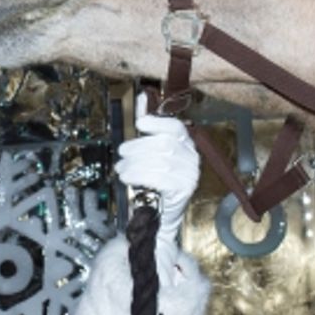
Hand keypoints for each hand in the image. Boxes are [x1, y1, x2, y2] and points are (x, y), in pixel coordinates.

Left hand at [114, 94, 199, 251]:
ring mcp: (190, 175)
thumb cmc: (153, 182)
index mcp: (186, 145)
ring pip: (159, 161)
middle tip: (122, 154)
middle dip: (138, 147)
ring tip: (121, 169)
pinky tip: (127, 178)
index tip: (140, 123)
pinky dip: (139, 175)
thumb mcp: (149, 152)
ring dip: (134, 164)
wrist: (158, 217)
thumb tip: (143, 96)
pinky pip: (159, 177)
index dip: (157, 122)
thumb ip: (148, 125)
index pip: (176, 128)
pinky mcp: (183, 190)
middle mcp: (192, 158)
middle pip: (164, 144)